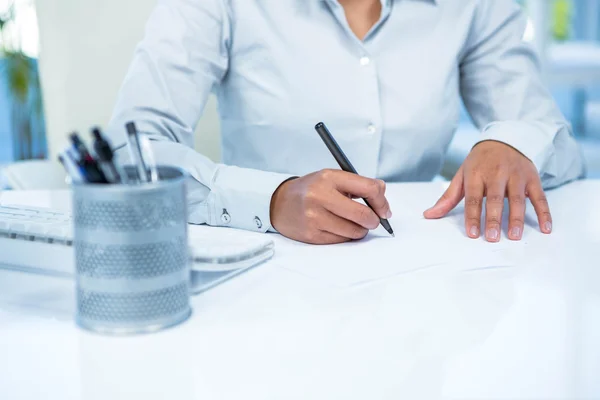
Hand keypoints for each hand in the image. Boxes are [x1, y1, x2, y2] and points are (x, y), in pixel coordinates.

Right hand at [270, 169, 391, 243]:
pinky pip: (341, 241)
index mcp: (329, 177)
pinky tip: (337, 228)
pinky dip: (345, 237)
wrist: (278, 203)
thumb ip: (358, 183)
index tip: (385, 210)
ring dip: (359, 230)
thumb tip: (382, 192)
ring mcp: (314, 217)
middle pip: (362, 215)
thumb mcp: (331, 178)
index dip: (381, 202)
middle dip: (373, 220)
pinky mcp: (311, 235)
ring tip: (351, 223)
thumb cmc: (311, 190)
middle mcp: (320, 196)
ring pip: (354, 231)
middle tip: (373, 221)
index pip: (368, 188)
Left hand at [424, 140, 551, 241]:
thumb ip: (448, 197)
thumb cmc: (480, 162)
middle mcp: (497, 173)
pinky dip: (544, 213)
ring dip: (517, 218)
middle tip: (492, 237)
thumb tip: (429, 215)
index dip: (472, 216)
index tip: (472, 233)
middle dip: (493, 218)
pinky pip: (540, 197)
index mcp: (477, 173)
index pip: (473, 198)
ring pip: (517, 198)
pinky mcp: (532, 178)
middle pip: (495, 198)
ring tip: (514, 236)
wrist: (505, 139)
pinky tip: (546, 228)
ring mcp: (516, 175)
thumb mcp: (462, 175)